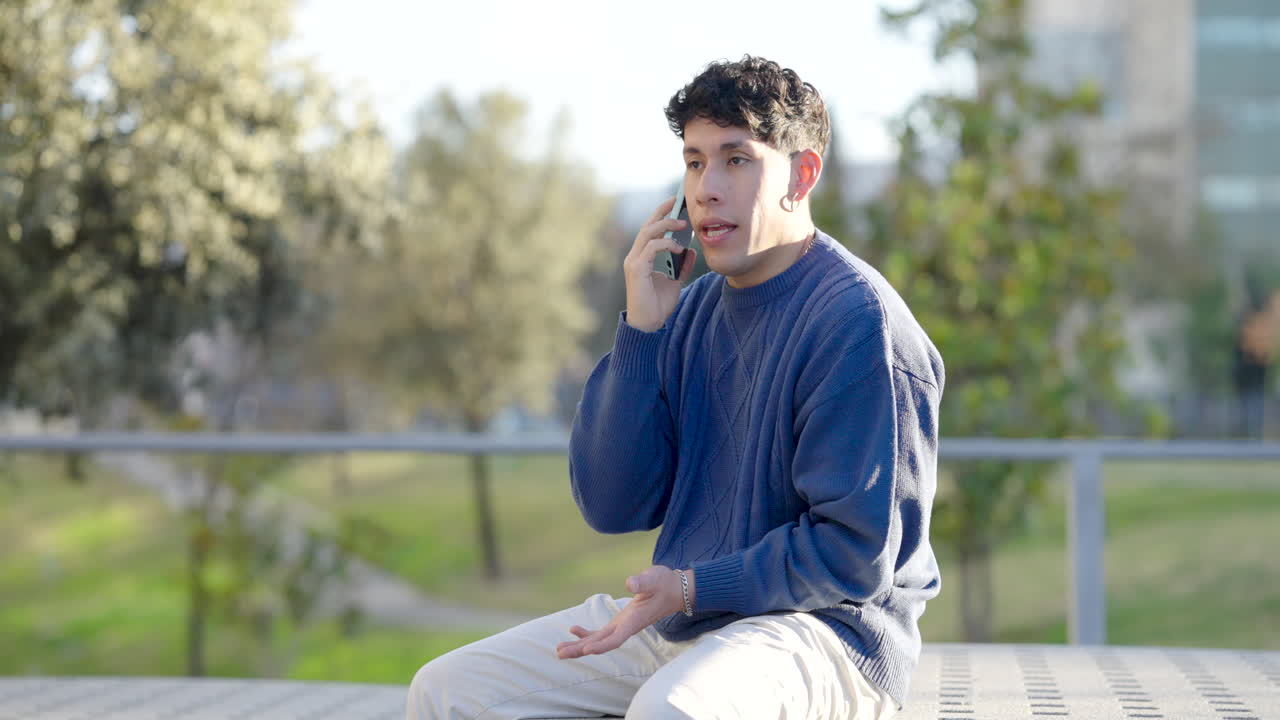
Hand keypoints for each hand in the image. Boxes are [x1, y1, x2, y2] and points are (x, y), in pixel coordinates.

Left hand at [555, 565, 692, 658]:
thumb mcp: (654, 578)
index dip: (601, 645)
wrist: (675, 590)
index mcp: (634, 621)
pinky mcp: (621, 622)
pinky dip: (587, 634)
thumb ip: (642, 581)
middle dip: (581, 650)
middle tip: (560, 654)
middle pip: (601, 644)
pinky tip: (573, 631)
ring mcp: (623, 626)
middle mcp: (626, 627)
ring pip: (598, 640)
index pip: (616, 638)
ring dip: (579, 646)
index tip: (587, 649)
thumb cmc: (665, 583)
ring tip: (560, 650)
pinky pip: (601, 632)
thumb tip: (629, 582)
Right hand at [622, 197, 697, 332]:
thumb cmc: (658, 305)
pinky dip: (666, 244)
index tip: (675, 202)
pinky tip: (679, 248)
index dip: (660, 214)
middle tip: (677, 201)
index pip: (650, 229)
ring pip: (648, 233)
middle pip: (647, 225)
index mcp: (641, 257)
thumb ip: (682, 266)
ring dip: (666, 225)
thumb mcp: (675, 281)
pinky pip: (651, 248)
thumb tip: (692, 251)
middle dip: (662, 211)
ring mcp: (634, 262)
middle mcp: (635, 256)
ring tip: (683, 224)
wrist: (648, 325)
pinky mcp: (636, 269)